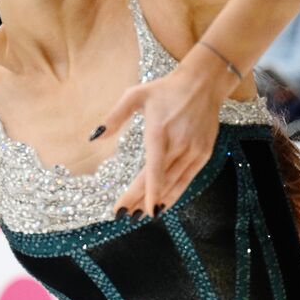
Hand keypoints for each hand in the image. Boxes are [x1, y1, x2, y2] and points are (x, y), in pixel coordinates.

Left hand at [95, 47, 237, 218]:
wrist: (203, 84)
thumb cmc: (165, 90)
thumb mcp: (135, 95)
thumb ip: (114, 117)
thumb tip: (95, 136)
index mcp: (160, 132)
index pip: (152, 170)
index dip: (142, 193)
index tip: (129, 208)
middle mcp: (180, 145)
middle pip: (159, 181)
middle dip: (141, 201)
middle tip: (124, 215)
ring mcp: (194, 151)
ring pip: (174, 184)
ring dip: (157, 201)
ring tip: (140, 215)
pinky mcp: (203, 153)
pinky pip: (188, 179)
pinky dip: (175, 193)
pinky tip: (163, 204)